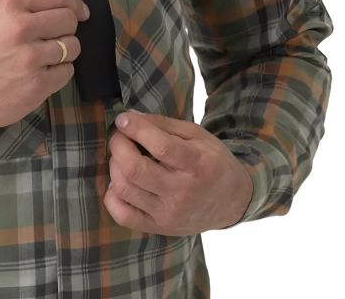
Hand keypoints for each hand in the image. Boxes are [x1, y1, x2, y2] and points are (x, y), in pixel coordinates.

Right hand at [0, 0, 88, 127]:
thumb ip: (23, 7)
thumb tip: (66, 7)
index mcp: (9, 6)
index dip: (74, 3)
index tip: (80, 12)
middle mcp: (22, 29)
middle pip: (69, 21)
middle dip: (67, 28)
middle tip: (55, 37)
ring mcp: (30, 59)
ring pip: (72, 47)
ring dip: (64, 51)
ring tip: (46, 57)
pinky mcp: (37, 86)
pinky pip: (67, 72)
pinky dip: (59, 72)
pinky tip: (42, 73)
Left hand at [104, 111, 252, 235]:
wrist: (232, 202)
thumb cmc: (211, 161)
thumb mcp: (196, 134)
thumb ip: (163, 123)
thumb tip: (130, 116)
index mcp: (197, 165)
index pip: (161, 147)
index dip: (136, 129)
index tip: (123, 119)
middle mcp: (182, 193)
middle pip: (135, 169)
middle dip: (118, 146)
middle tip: (120, 136)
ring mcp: (169, 214)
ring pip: (124, 189)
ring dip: (114, 166)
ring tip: (122, 157)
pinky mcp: (159, 228)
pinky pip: (122, 215)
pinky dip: (113, 195)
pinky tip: (122, 182)